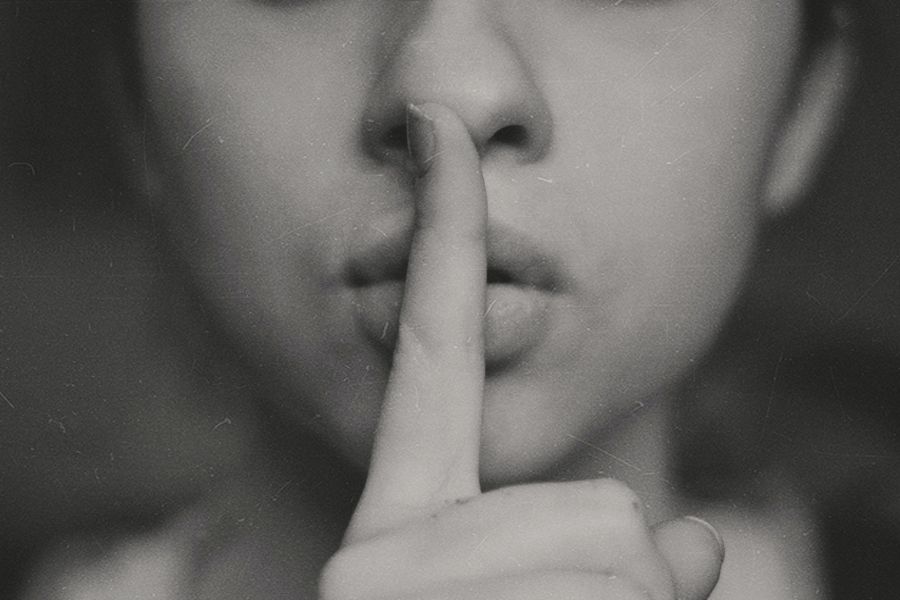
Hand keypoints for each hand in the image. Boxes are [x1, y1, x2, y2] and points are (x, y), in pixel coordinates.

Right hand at [320, 103, 723, 599]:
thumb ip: (610, 553)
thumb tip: (703, 541)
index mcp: (399, 524)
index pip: (432, 351)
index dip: (443, 236)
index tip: (437, 131)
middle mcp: (380, 547)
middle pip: (599, 501)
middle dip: (619, 572)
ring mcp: (398, 580)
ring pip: (625, 547)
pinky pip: (629, 587)